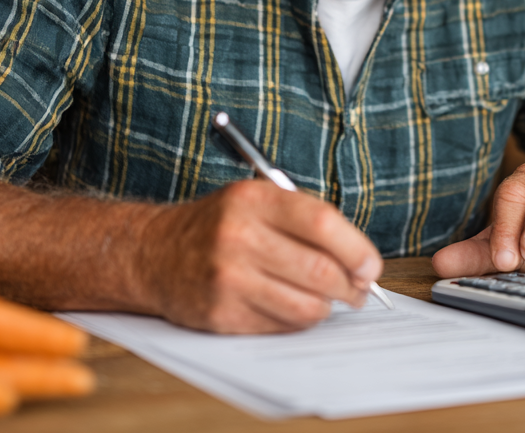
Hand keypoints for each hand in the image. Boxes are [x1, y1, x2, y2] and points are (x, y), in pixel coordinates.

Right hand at [138, 179, 383, 333]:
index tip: (370, 266)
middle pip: (320, 271)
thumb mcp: (256, 199)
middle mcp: (239, 237)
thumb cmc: (218, 224)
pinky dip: (298, 320)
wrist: (153, 252)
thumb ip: (305, 219)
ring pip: (306, 306)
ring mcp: (229, 278)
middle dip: (351, 286)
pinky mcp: (221, 313)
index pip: (322, 224)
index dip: (357, 249)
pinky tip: (294, 307)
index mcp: (254, 199)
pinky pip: (281, 326)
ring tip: (328, 300)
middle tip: (358, 290)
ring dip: (327, 307)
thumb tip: (359, 258)